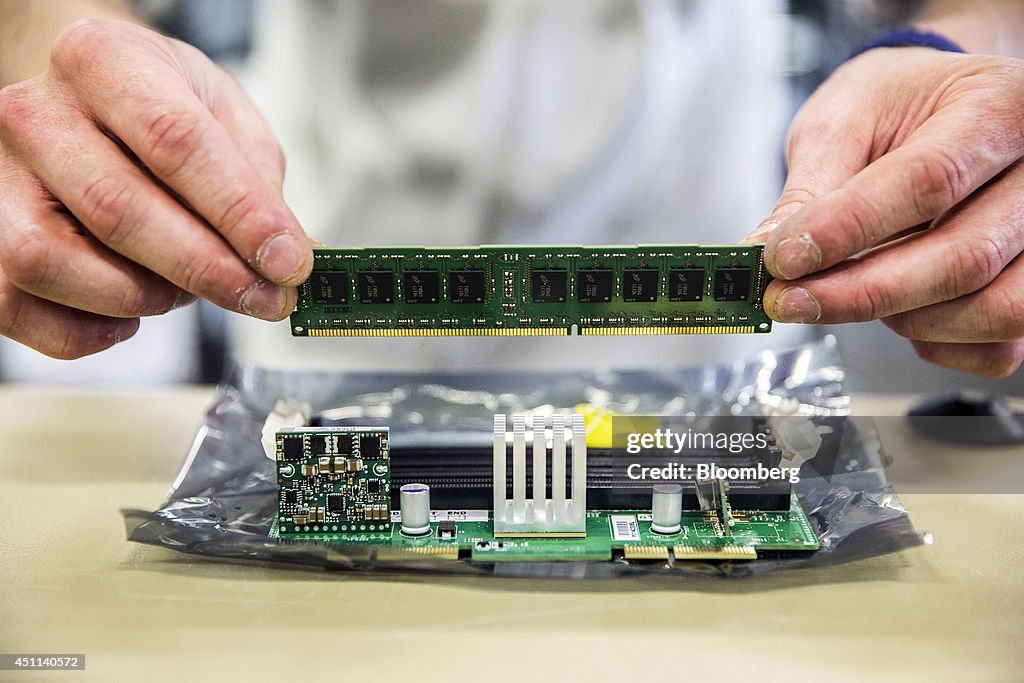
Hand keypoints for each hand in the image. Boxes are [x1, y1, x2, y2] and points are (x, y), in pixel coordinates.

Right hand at [0, 19, 313, 358]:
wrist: (93, 98)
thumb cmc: (160, 105)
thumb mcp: (227, 116)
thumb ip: (260, 184)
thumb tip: (287, 258)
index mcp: (105, 62)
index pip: (175, 142)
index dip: (239, 213)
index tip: (287, 261)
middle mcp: (37, 115)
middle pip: (117, 209)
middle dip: (207, 269)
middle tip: (264, 297)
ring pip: (53, 263)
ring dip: (140, 296)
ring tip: (185, 288)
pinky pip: (17, 306)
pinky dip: (85, 331)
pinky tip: (130, 313)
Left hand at [747, 47, 1023, 376]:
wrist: (941, 108)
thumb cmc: (897, 106)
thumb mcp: (842, 122)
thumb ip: (809, 189)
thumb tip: (765, 252)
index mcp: (998, 107)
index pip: (929, 181)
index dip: (847, 230)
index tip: (782, 259)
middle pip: (963, 257)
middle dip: (860, 292)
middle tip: (788, 299)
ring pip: (993, 310)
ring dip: (903, 321)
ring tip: (846, 295)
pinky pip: (1000, 344)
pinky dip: (937, 342)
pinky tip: (897, 313)